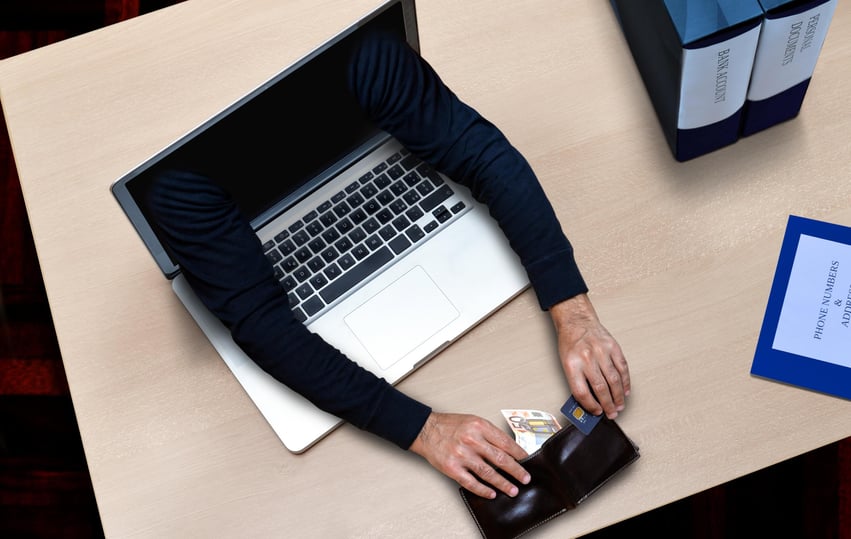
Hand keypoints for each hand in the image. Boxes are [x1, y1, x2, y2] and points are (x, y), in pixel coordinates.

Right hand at [409, 412, 530, 498]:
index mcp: (479, 426)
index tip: (527, 460)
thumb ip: (489, 434)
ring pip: (488, 473)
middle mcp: (472, 440)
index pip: (505, 442)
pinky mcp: (452, 468)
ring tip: (513, 490)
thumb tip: (508, 449)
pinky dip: (483, 490)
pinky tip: (491, 493)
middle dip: (516, 471)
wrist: (426, 430)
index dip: (519, 453)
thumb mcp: (473, 421)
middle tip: (525, 478)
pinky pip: (471, 482)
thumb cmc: (449, 425)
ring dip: (503, 483)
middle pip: (501, 459)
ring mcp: (461, 455)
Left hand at [550, 293, 629, 418]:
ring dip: (618, 396)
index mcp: (572, 364)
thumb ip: (577, 381)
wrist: (577, 321)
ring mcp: (601, 352)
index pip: (582, 392)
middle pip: (600, 388)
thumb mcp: (566, 363)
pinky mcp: (613, 347)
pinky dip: (625, 382)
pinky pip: (622, 368)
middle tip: (612, 413)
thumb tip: (590, 402)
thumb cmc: (570, 343)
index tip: (596, 412)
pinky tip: (625, 391)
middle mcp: (587, 358)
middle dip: (608, 405)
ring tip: (619, 405)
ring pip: (614, 380)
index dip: (590, 406)